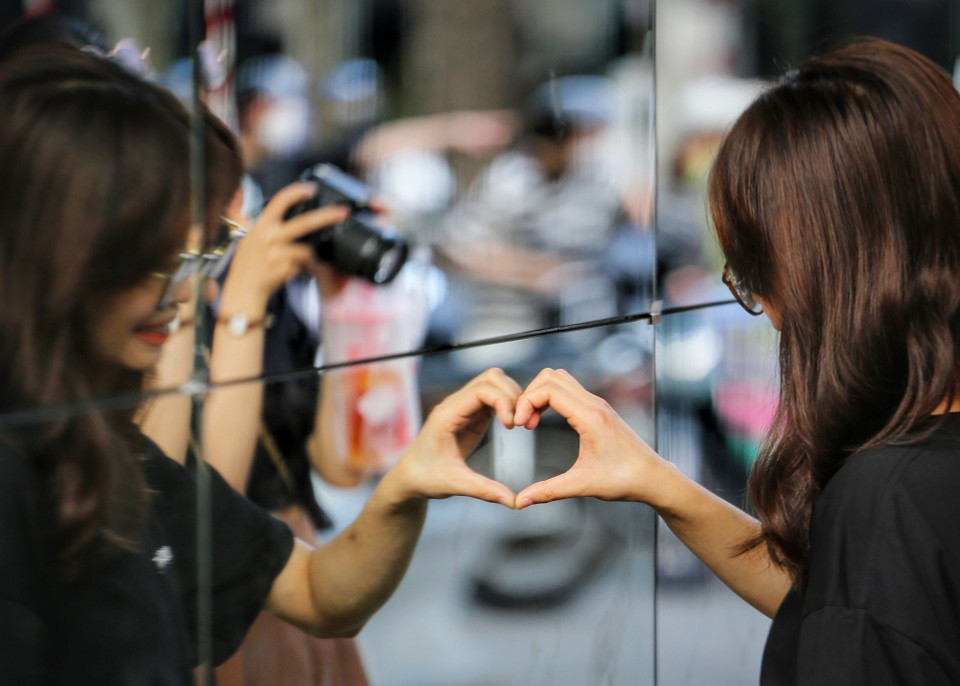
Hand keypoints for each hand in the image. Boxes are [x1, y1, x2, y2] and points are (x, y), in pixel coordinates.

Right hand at [220, 182, 349, 315]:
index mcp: (261, 225)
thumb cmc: (246, 263)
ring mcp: (277, 254)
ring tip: (304, 261)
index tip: (312, 188)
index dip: (296, 192)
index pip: (279, 202)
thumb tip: (237, 191)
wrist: (244, 290)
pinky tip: (296, 270)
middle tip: (343, 212)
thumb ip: (240, 214)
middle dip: (327, 216)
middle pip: (304, 223)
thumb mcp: (242, 235)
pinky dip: (305, 267)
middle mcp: (269, 237)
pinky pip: (304, 265)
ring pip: (307, 249)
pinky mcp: (285, 269)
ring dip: (310, 256)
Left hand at [384, 368, 520, 507]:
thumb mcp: (455, 484)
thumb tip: (513, 502)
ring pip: (493, 383)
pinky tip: (511, 424)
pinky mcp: (470, 414)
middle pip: (491, 378)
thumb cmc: (426, 478)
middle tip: (520, 422)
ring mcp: (463, 407)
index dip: (503, 401)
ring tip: (517, 422)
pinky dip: (507, 404)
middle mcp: (454, 405)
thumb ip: (484, 490)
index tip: (511, 426)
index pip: (481, 389)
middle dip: (511, 394)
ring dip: (511, 396)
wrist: (410, 477)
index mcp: (447, 415)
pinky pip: (493, 397)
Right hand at [513, 368, 667, 508]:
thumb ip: (548, 491)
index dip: (526, 402)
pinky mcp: (599, 409)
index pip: (549, 389)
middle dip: (529, 395)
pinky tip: (546, 420)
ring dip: (540, 394)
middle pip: (551, 377)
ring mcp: (598, 404)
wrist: (654, 478)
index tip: (519, 425)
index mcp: (590, 417)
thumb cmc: (625, 480)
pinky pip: (569, 391)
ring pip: (560, 379)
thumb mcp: (582, 485)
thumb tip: (520, 501)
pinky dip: (551, 398)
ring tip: (531, 421)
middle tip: (523, 422)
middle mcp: (594, 404)